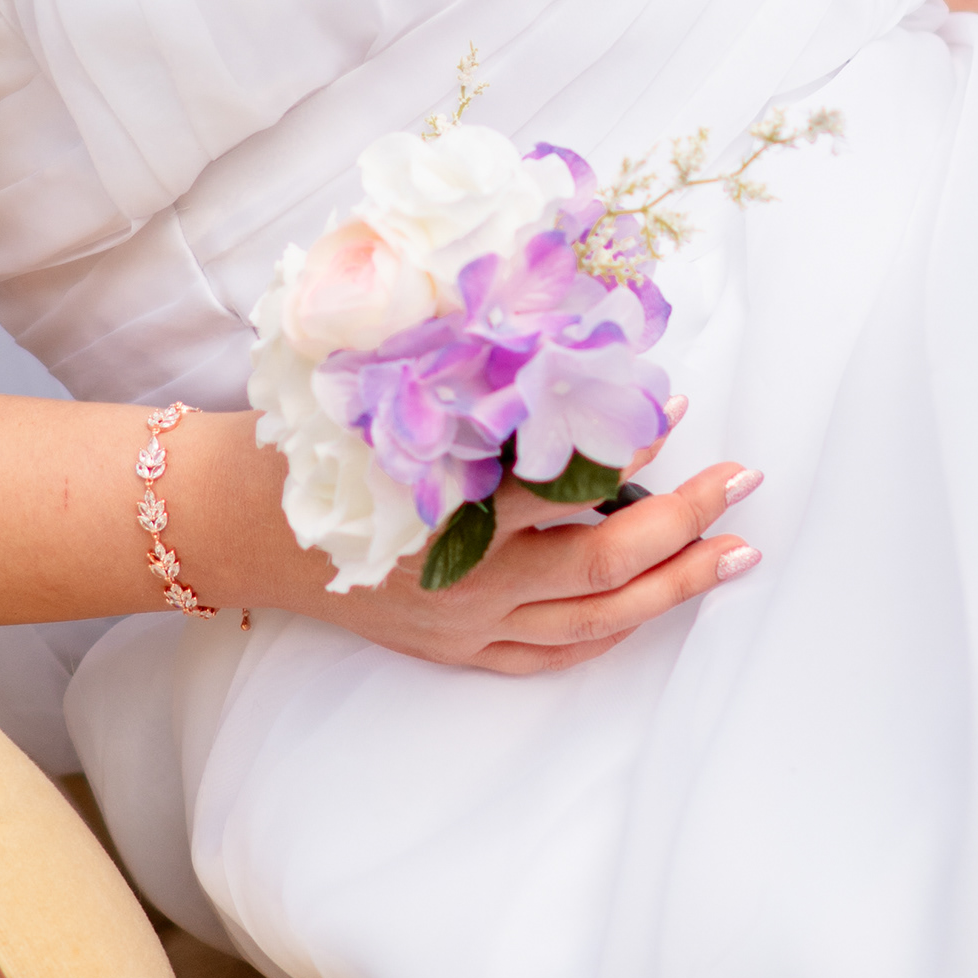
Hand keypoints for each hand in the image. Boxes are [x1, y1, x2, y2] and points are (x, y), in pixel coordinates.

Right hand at [175, 414, 764, 676]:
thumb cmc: (303, 440)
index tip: (678, 407)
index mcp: (442, 511)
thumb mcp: (372, 387)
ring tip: (736, 552)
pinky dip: (612, 629)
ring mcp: (461, 627)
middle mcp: (461, 583)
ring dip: (674, 585)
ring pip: (593, 622)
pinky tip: (654, 602)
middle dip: (687, 525)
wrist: (231, 524)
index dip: (632, 452)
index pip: (564, 489)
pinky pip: (553, 657)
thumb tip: (549, 320)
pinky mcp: (454, 651)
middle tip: (745, 482)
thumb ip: (458, 364)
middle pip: (602, 568)